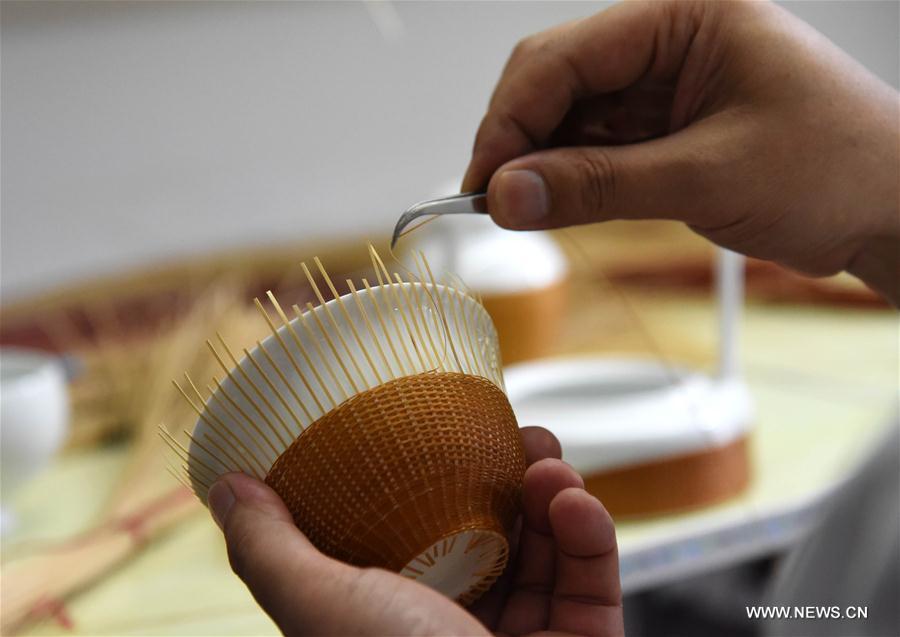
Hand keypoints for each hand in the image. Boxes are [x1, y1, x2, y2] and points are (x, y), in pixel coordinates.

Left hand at [207, 426, 623, 635]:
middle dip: (510, 476)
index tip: (452, 428)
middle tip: (518, 435)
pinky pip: (595, 585)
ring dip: (554, 494)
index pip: (422, 533)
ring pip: (549, 552)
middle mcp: (461, 629)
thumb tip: (229, 488)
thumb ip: (273, 551)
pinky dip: (590, 536)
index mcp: (399, 617)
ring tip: (549, 461)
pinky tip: (575, 502)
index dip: (440, 478)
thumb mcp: (321, 607)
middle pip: (494, 536)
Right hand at [462, 0, 898, 301]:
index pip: (564, 57)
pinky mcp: (666, 128)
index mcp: (685, 17)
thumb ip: (598, 186)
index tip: (483, 182)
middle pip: (557, 81)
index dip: (511, 120)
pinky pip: (597, 147)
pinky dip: (571, 178)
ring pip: (571, 118)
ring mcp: (666, 87)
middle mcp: (669, 43)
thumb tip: (511, 194)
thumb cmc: (838, 169)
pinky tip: (557, 203)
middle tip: (496, 202)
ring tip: (525, 210)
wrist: (891, 210)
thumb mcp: (708, 176)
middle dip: (519, 141)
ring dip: (542, 164)